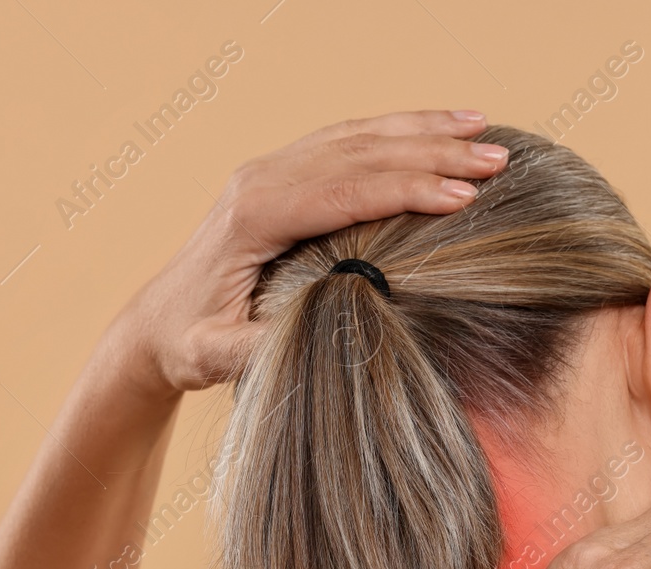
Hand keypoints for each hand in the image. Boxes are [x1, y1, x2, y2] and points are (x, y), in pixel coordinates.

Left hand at [107, 109, 508, 394]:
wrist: (153, 324)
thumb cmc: (187, 343)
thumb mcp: (215, 355)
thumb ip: (257, 350)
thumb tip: (318, 343)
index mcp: (253, 214)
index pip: (345, 190)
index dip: (408, 190)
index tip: (464, 199)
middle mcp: (263, 179)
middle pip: (362, 152)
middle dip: (434, 153)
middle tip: (497, 162)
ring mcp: (272, 171)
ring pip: (360, 136)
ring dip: (426, 132)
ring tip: (485, 134)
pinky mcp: (284, 176)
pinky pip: (349, 142)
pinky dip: (399, 132)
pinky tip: (441, 130)